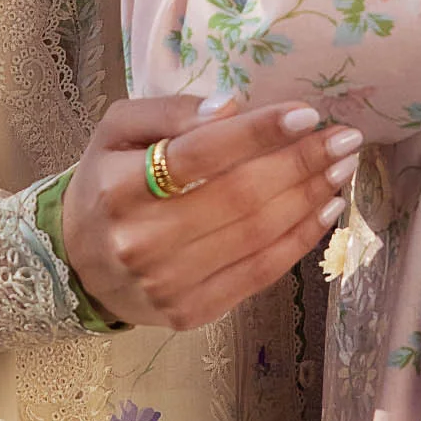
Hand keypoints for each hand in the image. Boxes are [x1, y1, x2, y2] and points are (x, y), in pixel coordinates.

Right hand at [60, 94, 360, 330]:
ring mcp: (167, 283)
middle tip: (344, 139)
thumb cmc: (107, 183)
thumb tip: (232, 107)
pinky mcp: (190, 313)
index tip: (307, 114)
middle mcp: (142, 239)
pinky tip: (325, 209)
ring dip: (309, 199)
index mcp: (121, 186)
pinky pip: (258, 274)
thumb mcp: (118, 131)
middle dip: (301, 164)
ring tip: (341, 168)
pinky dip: (300, 240)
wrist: (77, 264)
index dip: (259, 133)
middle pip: (240, 197)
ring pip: (256, 236)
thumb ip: (170, 111)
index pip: (201, 155)